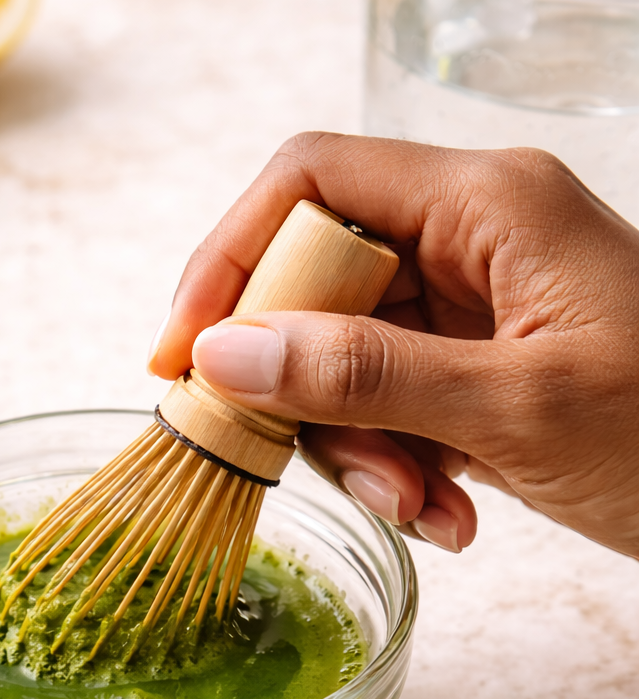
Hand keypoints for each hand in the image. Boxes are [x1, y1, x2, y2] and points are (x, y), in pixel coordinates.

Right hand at [148, 133, 638, 558]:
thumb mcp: (514, 409)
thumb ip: (363, 375)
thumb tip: (222, 356)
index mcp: (485, 202)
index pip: (311, 182)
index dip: (229, 259)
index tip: (184, 357)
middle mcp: (472, 237)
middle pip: (317, 283)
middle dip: (309, 392)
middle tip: (326, 468)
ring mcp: (475, 305)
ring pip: (345, 359)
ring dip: (361, 448)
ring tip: (424, 510)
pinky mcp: (479, 368)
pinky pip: (391, 403)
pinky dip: (401, 466)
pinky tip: (451, 516)